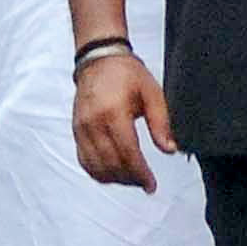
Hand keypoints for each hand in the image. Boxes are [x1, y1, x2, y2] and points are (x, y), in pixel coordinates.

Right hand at [72, 48, 174, 191]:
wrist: (98, 60)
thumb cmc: (127, 74)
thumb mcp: (152, 94)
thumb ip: (161, 123)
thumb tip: (170, 150)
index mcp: (113, 112)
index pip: (127, 153)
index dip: (140, 173)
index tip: (151, 185)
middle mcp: (93, 122)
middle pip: (110, 164)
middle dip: (130, 179)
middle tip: (145, 184)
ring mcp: (81, 127)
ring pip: (95, 166)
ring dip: (114, 178)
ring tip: (131, 179)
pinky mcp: (76, 130)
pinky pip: (84, 159)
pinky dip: (98, 171)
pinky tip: (113, 173)